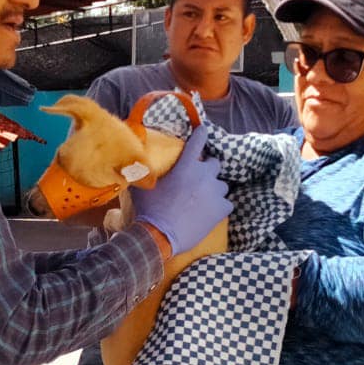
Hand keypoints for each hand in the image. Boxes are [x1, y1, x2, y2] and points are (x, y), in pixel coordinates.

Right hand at [128, 125, 231, 256]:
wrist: (160, 235)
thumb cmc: (149, 209)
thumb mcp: (144, 185)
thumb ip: (146, 171)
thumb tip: (136, 162)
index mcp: (186, 166)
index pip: (198, 142)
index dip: (202, 134)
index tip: (204, 130)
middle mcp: (203, 175)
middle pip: (215, 163)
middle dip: (207, 168)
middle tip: (198, 178)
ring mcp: (215, 192)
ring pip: (222, 185)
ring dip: (214, 189)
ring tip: (203, 199)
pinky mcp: (221, 209)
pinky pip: (227, 203)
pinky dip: (220, 206)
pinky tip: (211, 212)